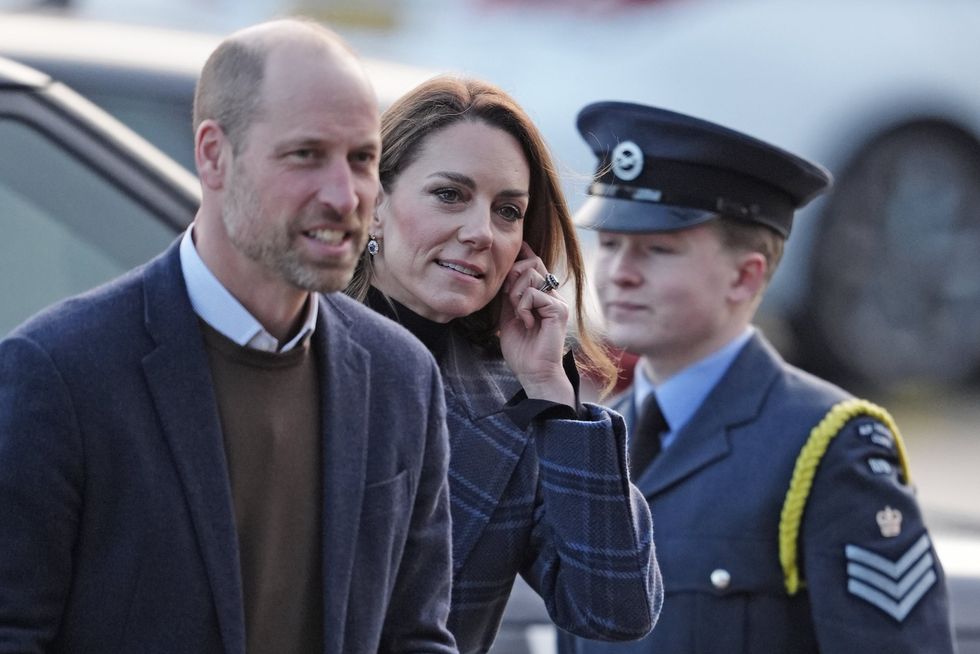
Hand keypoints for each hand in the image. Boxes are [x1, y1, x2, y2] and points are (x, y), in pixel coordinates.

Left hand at [499, 243, 574, 405]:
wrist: (533, 373)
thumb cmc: (521, 350)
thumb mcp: (509, 316)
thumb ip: (509, 296)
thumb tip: (505, 273)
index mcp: (542, 295)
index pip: (535, 264)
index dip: (524, 255)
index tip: (517, 248)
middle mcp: (553, 295)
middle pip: (532, 263)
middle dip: (513, 275)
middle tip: (508, 298)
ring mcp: (557, 302)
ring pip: (531, 277)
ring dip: (516, 294)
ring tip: (518, 314)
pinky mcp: (558, 311)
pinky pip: (534, 294)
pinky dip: (523, 307)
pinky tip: (526, 323)